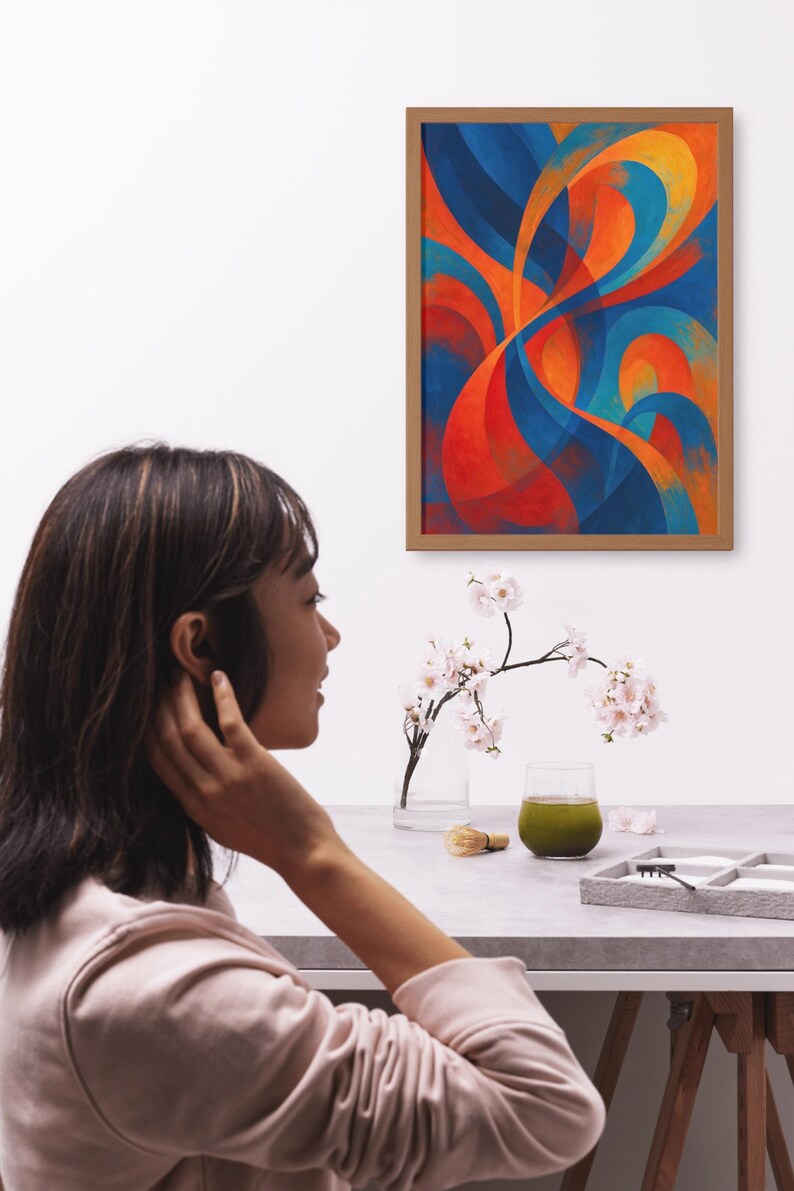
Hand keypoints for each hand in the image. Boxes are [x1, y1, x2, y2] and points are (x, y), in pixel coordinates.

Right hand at [145, 668, 339, 876]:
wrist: (303, 852)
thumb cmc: (268, 838)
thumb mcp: (221, 826)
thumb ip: (202, 801)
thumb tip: (191, 774)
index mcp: (192, 806)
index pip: (157, 760)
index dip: (148, 728)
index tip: (149, 707)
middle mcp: (203, 791)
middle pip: (167, 740)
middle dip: (160, 707)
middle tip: (162, 683)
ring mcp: (228, 777)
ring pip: (191, 728)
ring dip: (182, 697)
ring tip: (182, 675)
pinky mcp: (254, 764)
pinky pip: (230, 722)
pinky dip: (222, 696)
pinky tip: (219, 678)